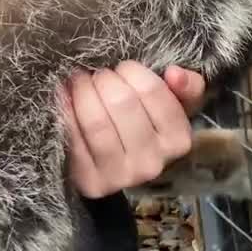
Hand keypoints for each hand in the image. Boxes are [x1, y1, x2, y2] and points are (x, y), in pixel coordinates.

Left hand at [62, 64, 206, 198]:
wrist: (125, 168)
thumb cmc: (151, 126)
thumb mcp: (177, 105)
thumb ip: (187, 85)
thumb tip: (174, 73)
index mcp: (178, 140)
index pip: (151, 91)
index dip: (131, 71)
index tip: (122, 67)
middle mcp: (153, 162)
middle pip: (122, 103)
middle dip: (104, 79)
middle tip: (98, 74)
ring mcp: (122, 176)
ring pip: (97, 123)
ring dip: (83, 93)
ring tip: (80, 81)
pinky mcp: (93, 183)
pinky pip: (74, 139)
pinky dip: (66, 113)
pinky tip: (64, 98)